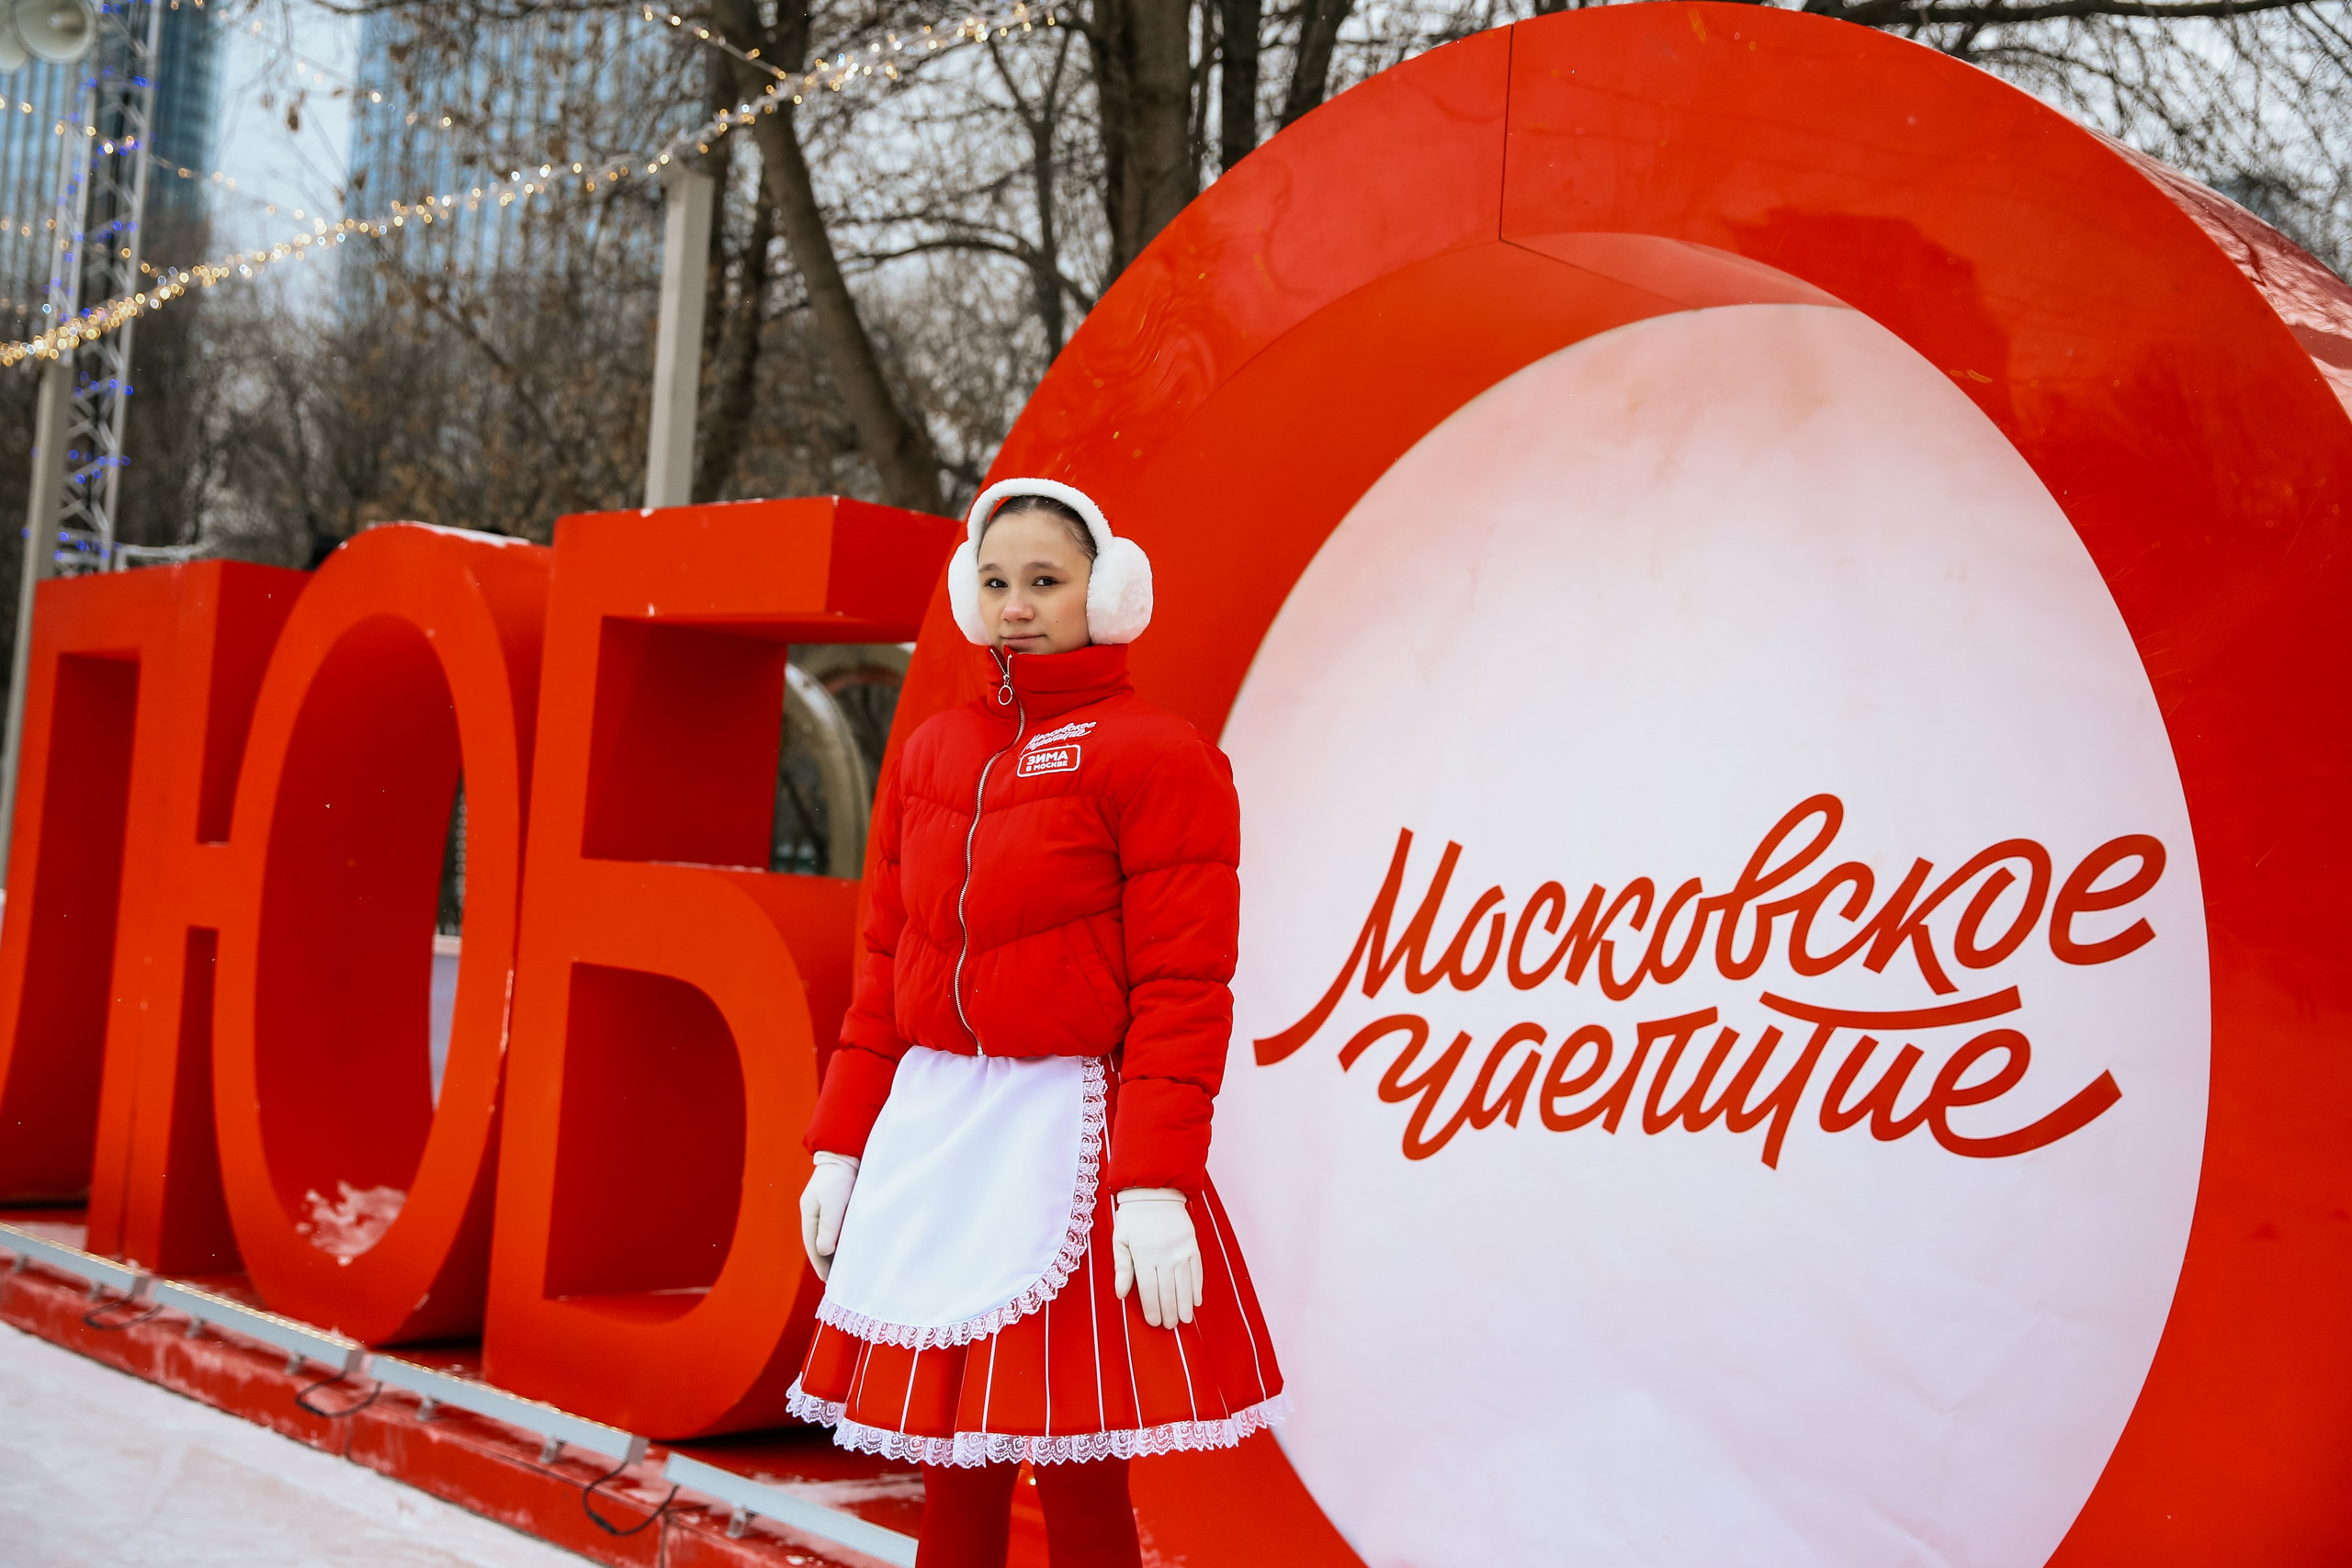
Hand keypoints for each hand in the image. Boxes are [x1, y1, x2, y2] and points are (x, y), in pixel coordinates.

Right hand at [799, 1152, 858, 1280]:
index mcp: (809, 1214)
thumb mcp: (833, 1202)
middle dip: (825, 1262)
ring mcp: (824, 1207)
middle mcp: (814, 1212)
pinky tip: (849, 1246)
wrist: (846, 1152)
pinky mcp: (836, 1202)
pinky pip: (836, 1227)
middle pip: (818, 1243)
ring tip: (843, 1269)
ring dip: (833, 1252)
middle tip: (836, 1280)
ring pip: (827, 1236)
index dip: (820, 1264)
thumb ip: (828, 1226)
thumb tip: (823, 1251)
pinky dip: (840, 1240)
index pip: (813, 1246)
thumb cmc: (839, 1177)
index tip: (829, 1281)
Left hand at [1112, 1188, 1201, 1328]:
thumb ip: (1122, 1268)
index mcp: (1144, 1255)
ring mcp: (1181, 1250)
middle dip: (1169, 1312)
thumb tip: (1121, 1294)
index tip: (1154, 1322)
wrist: (1155, 1190)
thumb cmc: (1133, 1216)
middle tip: (1170, 1326)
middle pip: (1168, 1291)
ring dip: (1185, 1305)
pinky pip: (1197, 1271)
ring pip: (1185, 1284)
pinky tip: (1196, 1300)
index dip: (1152, 1309)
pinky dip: (1197, 1287)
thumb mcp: (1120, 1239)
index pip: (1149, 1291)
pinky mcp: (1192, 1245)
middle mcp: (1164, 1255)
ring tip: (1185, 1320)